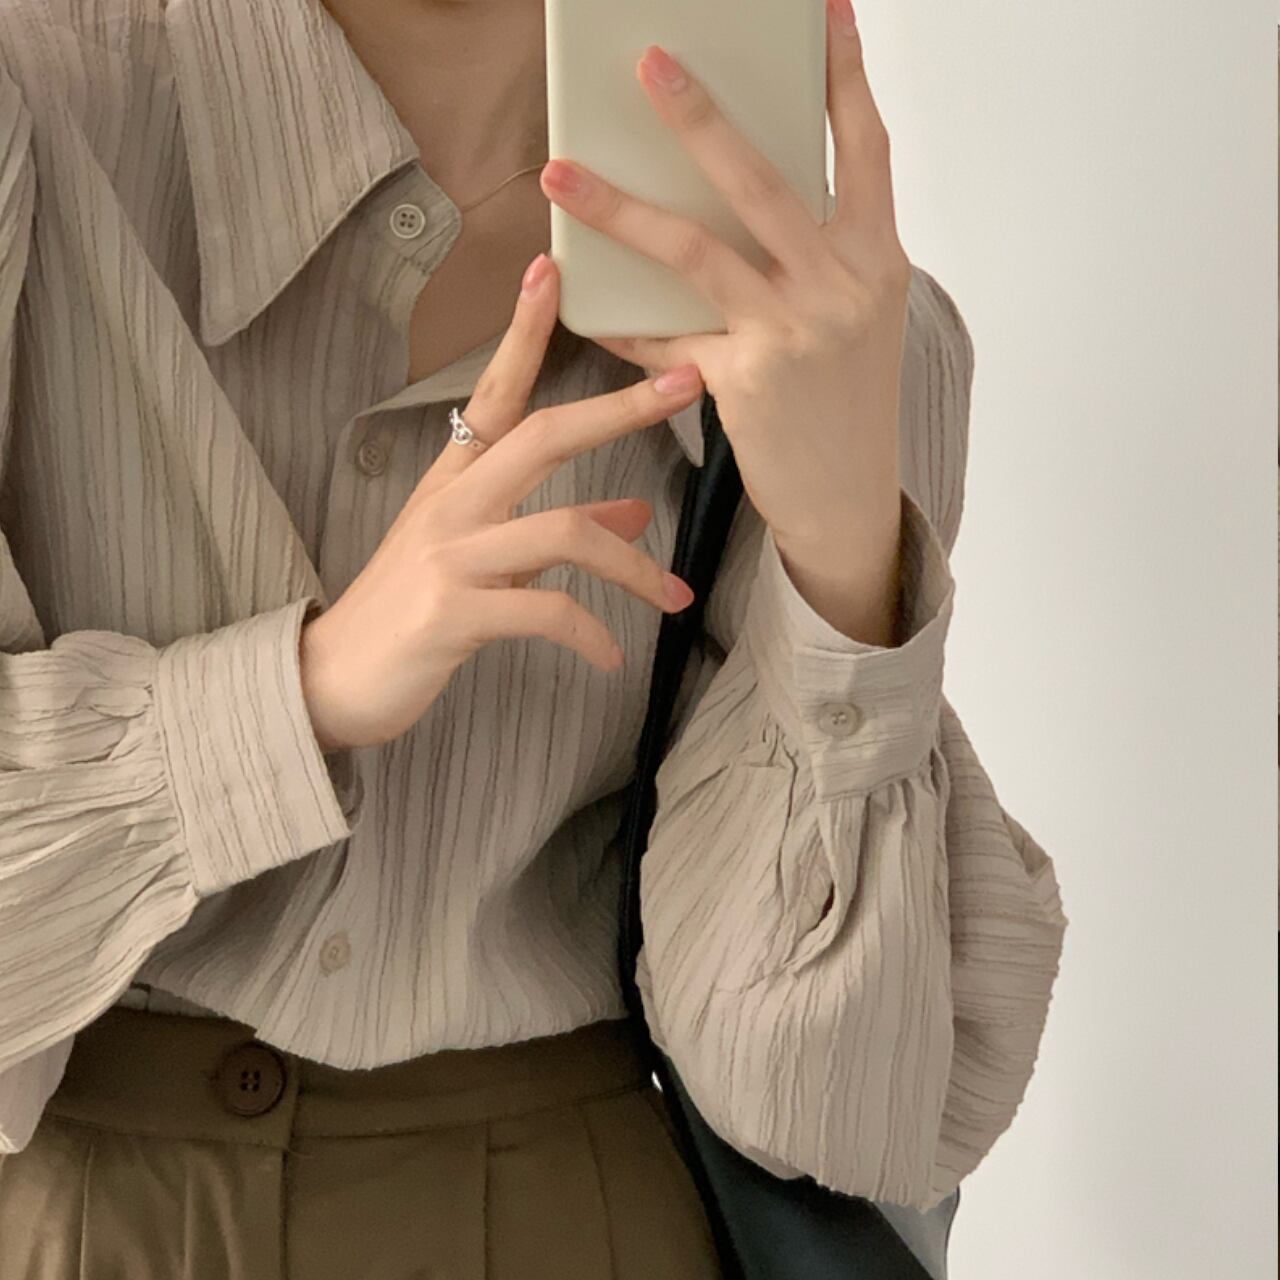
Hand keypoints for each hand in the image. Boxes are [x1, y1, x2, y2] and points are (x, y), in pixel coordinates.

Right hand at [299, 254, 703, 752]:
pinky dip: (590, 635)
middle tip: (685, 387)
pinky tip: (611, 659)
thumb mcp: (491, 561)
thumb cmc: (415, 612)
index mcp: (457, 481)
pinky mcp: (454, 613)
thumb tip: (637, 510)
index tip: (551, 270)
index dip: (523, 331)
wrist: (334, 679)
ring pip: (564, 531)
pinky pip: (546, 612)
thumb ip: (561, 528)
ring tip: (674, 598)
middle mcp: (453, 505)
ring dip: (633, 567)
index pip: (495, 391)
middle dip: (619, 408)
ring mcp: (451, 556)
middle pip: (542, 435)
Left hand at [539, 0, 907, 638]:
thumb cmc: (846, 404)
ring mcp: (794, 334)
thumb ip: (811, 255)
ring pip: (696, 249)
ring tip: (560, 173)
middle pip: (763, 180)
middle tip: (648, 62)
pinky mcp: (745, 381)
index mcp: (876, 259)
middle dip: (702, 115)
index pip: (864, 146)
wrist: (849, 500)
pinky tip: (582, 301)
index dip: (842, 72)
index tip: (819, 7)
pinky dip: (619, 320)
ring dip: (619, 206)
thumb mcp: (853, 317)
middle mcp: (842, 287)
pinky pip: (663, 336)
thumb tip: (729, 198)